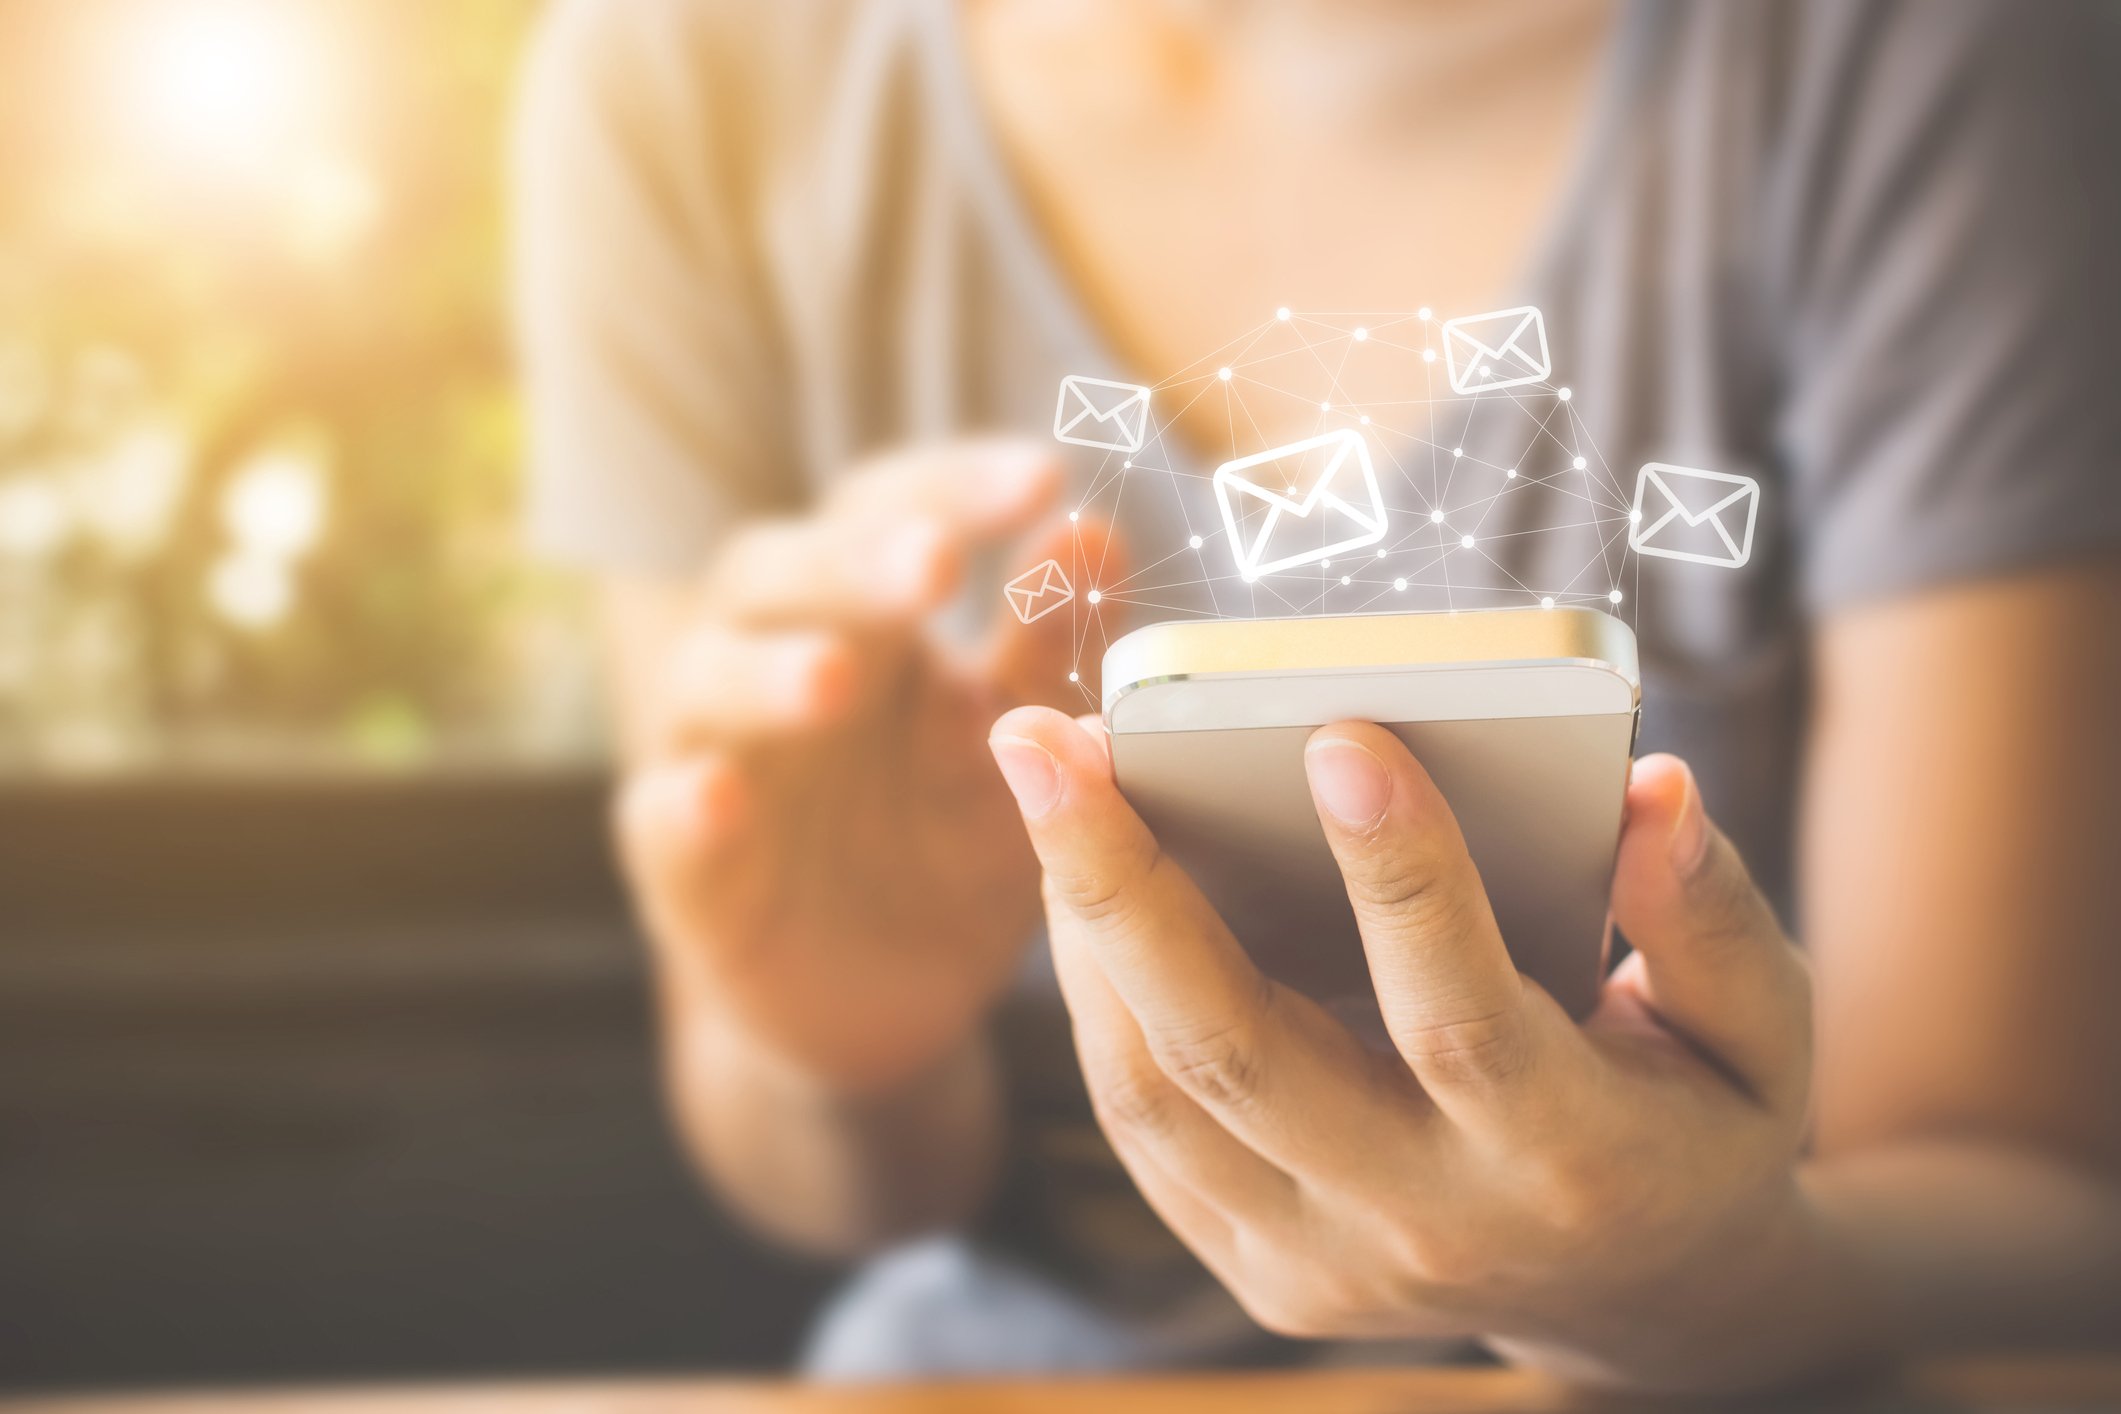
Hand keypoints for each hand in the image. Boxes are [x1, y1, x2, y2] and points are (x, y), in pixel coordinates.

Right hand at [617, 442, 1110, 1095]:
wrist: (887, 1001)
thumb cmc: (951, 841)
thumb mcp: (1021, 751)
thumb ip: (1045, 647)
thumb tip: (1096, 531)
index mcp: (868, 611)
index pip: (892, 510)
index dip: (957, 487)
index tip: (1044, 476)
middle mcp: (775, 654)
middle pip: (785, 571)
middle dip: (857, 562)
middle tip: (935, 564)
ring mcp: (718, 753)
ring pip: (710, 678)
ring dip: (768, 672)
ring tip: (837, 681)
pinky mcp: (682, 864)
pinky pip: (661, 818)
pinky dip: (686, 804)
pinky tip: (721, 797)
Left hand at [988, 709, 1848, 1390]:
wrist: (1640, 1302)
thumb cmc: (1696, 1125)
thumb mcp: (1759, 1034)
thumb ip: (1709, 918)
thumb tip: (1650, 788)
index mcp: (1565, 1160)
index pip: (1459, 1016)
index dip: (1402, 876)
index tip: (1336, 731)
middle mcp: (1424, 1224)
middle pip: (1237, 1054)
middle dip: (1124, 881)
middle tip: (1045, 736)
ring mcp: (1321, 1262)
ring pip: (1156, 1090)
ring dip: (1081, 926)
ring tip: (1045, 778)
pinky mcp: (1256, 1263)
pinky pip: (1143, 1126)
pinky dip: (1095, 997)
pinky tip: (1077, 875)